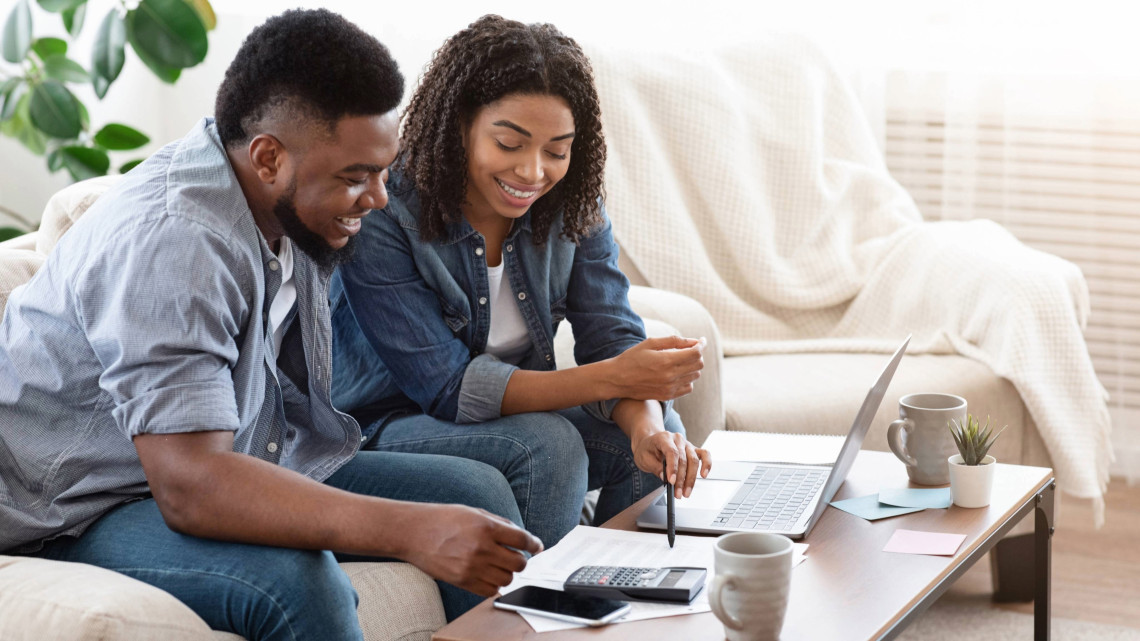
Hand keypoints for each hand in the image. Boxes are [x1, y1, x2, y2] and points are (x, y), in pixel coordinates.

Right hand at [401, 504, 542, 596]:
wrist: (413, 533)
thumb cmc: (443, 519)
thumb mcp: (474, 512)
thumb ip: (500, 523)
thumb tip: (523, 536)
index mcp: (486, 527)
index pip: (522, 540)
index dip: (534, 544)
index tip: (536, 546)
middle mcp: (481, 548)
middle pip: (519, 563)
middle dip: (521, 560)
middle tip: (515, 556)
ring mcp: (471, 567)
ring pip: (507, 579)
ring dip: (507, 573)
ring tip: (498, 564)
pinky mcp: (462, 581)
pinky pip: (490, 591)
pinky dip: (494, 585)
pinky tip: (488, 574)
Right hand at [605, 336, 705, 400]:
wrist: (617, 379)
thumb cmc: (632, 358)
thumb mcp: (650, 343)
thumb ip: (674, 341)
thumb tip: (694, 341)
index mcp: (666, 361)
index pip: (695, 353)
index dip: (701, 345)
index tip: (701, 341)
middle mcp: (670, 376)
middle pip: (698, 364)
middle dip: (697, 354)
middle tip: (689, 349)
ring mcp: (670, 388)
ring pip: (695, 376)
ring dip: (693, 366)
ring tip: (681, 360)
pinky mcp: (667, 396)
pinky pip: (688, 387)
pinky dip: (688, 379)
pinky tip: (678, 373)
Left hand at [631, 430, 711, 497]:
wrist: (650, 442)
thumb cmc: (647, 450)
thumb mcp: (644, 459)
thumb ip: (655, 467)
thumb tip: (665, 477)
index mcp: (664, 438)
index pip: (672, 452)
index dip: (673, 468)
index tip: (671, 481)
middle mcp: (677, 439)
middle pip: (684, 459)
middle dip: (681, 479)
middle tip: (678, 494)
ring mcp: (687, 444)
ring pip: (694, 460)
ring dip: (691, 479)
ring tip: (686, 492)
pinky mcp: (693, 450)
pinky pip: (705, 455)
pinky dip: (707, 464)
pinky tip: (704, 475)